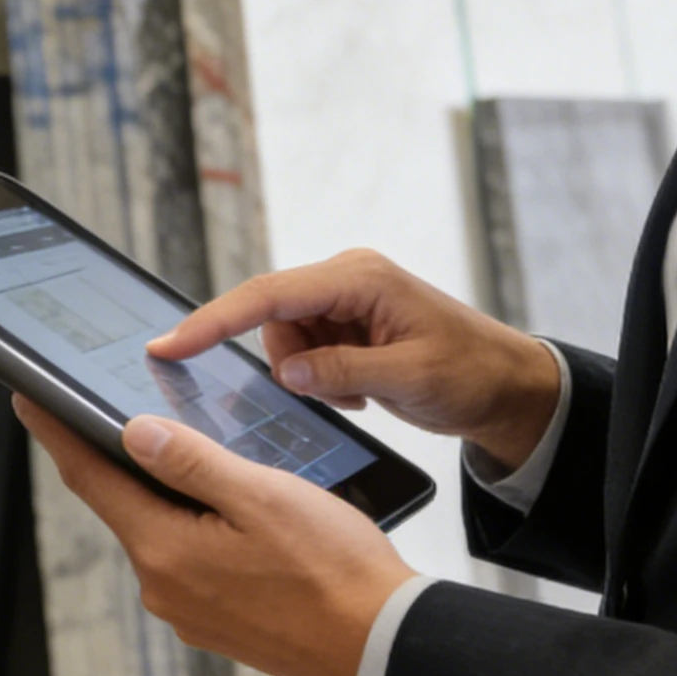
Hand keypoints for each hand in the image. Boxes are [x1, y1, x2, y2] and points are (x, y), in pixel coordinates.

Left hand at [15, 400, 416, 675]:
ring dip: (174, 496)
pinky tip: (235, 515)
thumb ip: (191, 463)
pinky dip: (200, 530)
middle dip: (125, 461)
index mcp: (164, 551)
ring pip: (164, 533)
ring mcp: (190, 612)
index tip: (26, 401)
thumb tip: (132, 433)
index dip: (57, 433)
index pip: (91, 479)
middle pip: (127, 505)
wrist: (383, 649)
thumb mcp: (261, 496)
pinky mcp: (219, 625)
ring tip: (201, 459)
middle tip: (122, 412)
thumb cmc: (335, 573)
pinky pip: (193, 563)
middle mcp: (164, 588)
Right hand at [148, 249, 560, 473]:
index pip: (268, 295)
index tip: (169, 345)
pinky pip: (304, 352)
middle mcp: (346, 279)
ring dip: (307, 375)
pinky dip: (320, 379)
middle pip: (272, 319)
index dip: (212, 321)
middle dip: (288, 364)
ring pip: (283, 339)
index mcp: (359, 278)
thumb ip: (343, 372)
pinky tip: (359, 391)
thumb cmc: (472, 373)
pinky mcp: (345, 323)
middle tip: (337, 397)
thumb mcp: (409, 377)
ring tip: (357, 394)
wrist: (507, 387)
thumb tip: (287, 373)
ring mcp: (344, 300)